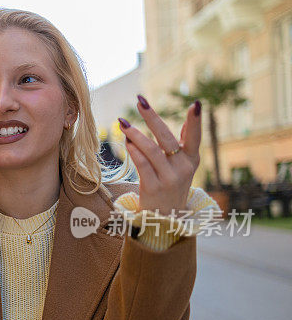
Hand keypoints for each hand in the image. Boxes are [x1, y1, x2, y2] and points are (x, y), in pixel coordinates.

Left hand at [118, 96, 201, 215]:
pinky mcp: (153, 188)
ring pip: (151, 150)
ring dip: (135, 134)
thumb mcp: (183, 166)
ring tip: (123, 123)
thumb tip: (190, 118)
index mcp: (192, 160)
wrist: (165, 218)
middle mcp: (183, 168)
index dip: (195, 122)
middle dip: (152, 117)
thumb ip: (185, 144)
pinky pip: (141, 164)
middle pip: (166, 138)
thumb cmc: (171, 186)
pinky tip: (126, 141)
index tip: (196, 104)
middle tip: (140, 101)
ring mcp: (169, 179)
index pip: (195, 137)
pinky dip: (133, 151)